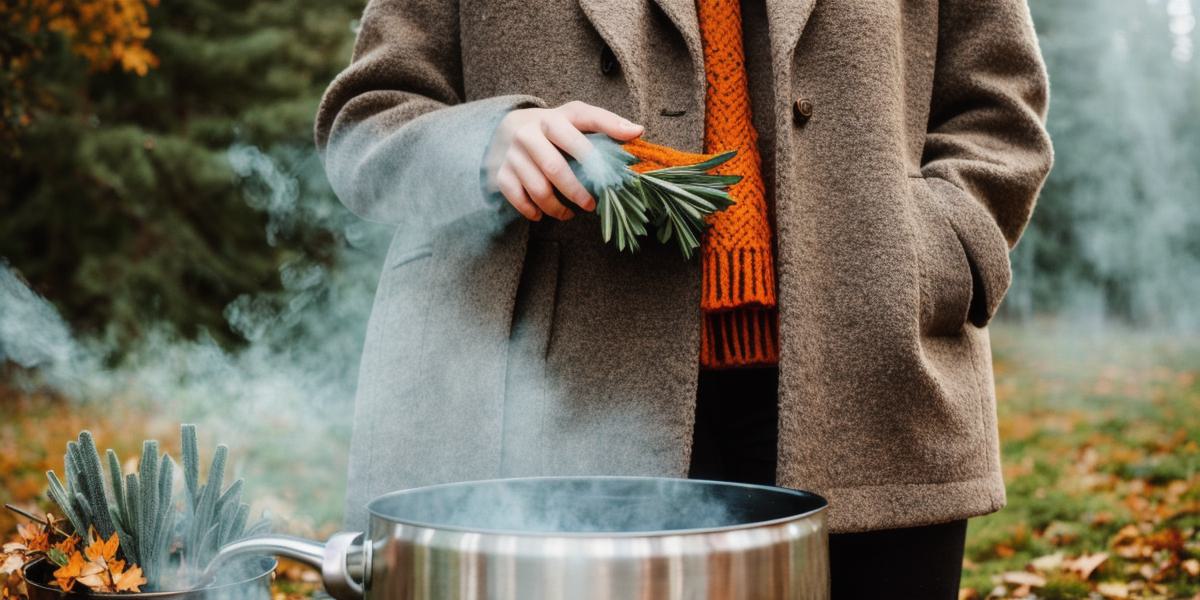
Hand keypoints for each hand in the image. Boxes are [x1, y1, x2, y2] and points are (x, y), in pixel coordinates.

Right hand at [484, 101, 643, 220]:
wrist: (508, 128)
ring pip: (537, 189)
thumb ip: (605, 123)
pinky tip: (542, 214)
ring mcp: (513, 154)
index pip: (582, 123)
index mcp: (554, 118)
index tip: (625, 151)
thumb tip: (638, 131)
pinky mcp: (501, 173)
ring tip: (568, 214)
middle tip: (591, 204)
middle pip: (555, 168)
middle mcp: (530, 133)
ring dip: (556, 207)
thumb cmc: (553, 128)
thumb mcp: (576, 118)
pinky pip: (517, 198)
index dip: (604, 136)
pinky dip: (532, 211)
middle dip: (576, 191)